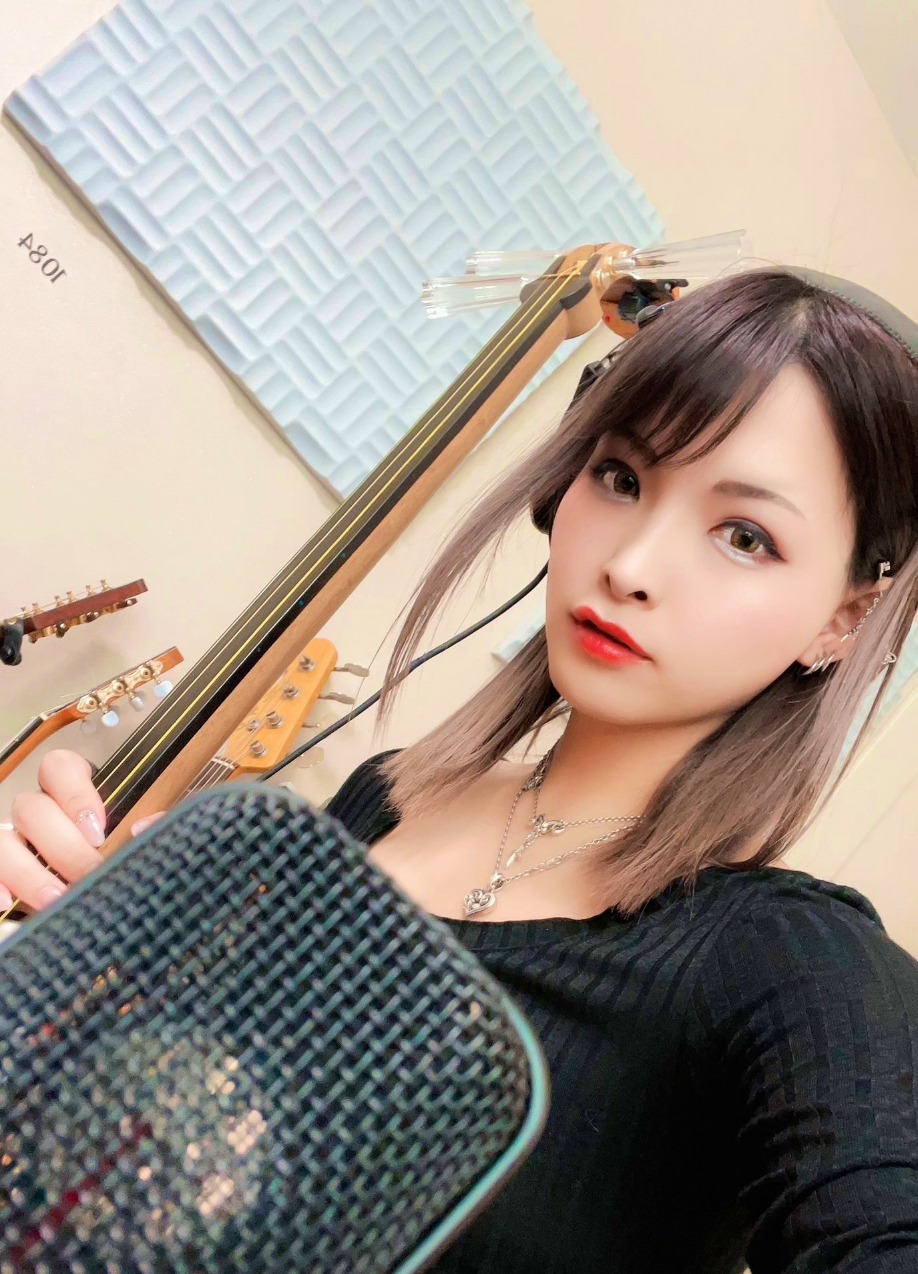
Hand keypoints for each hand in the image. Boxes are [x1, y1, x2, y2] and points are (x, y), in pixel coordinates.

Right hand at [0, 749, 162, 912]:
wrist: (108, 902)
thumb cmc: (123, 858)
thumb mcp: (143, 834)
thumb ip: (153, 823)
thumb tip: (146, 827)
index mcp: (69, 794)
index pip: (58, 767)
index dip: (75, 794)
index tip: (98, 831)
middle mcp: (36, 814)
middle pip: (32, 809)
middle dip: (62, 846)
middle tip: (88, 874)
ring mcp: (13, 842)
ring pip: (3, 842)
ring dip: (28, 871)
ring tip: (56, 897)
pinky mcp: (2, 873)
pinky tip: (8, 902)